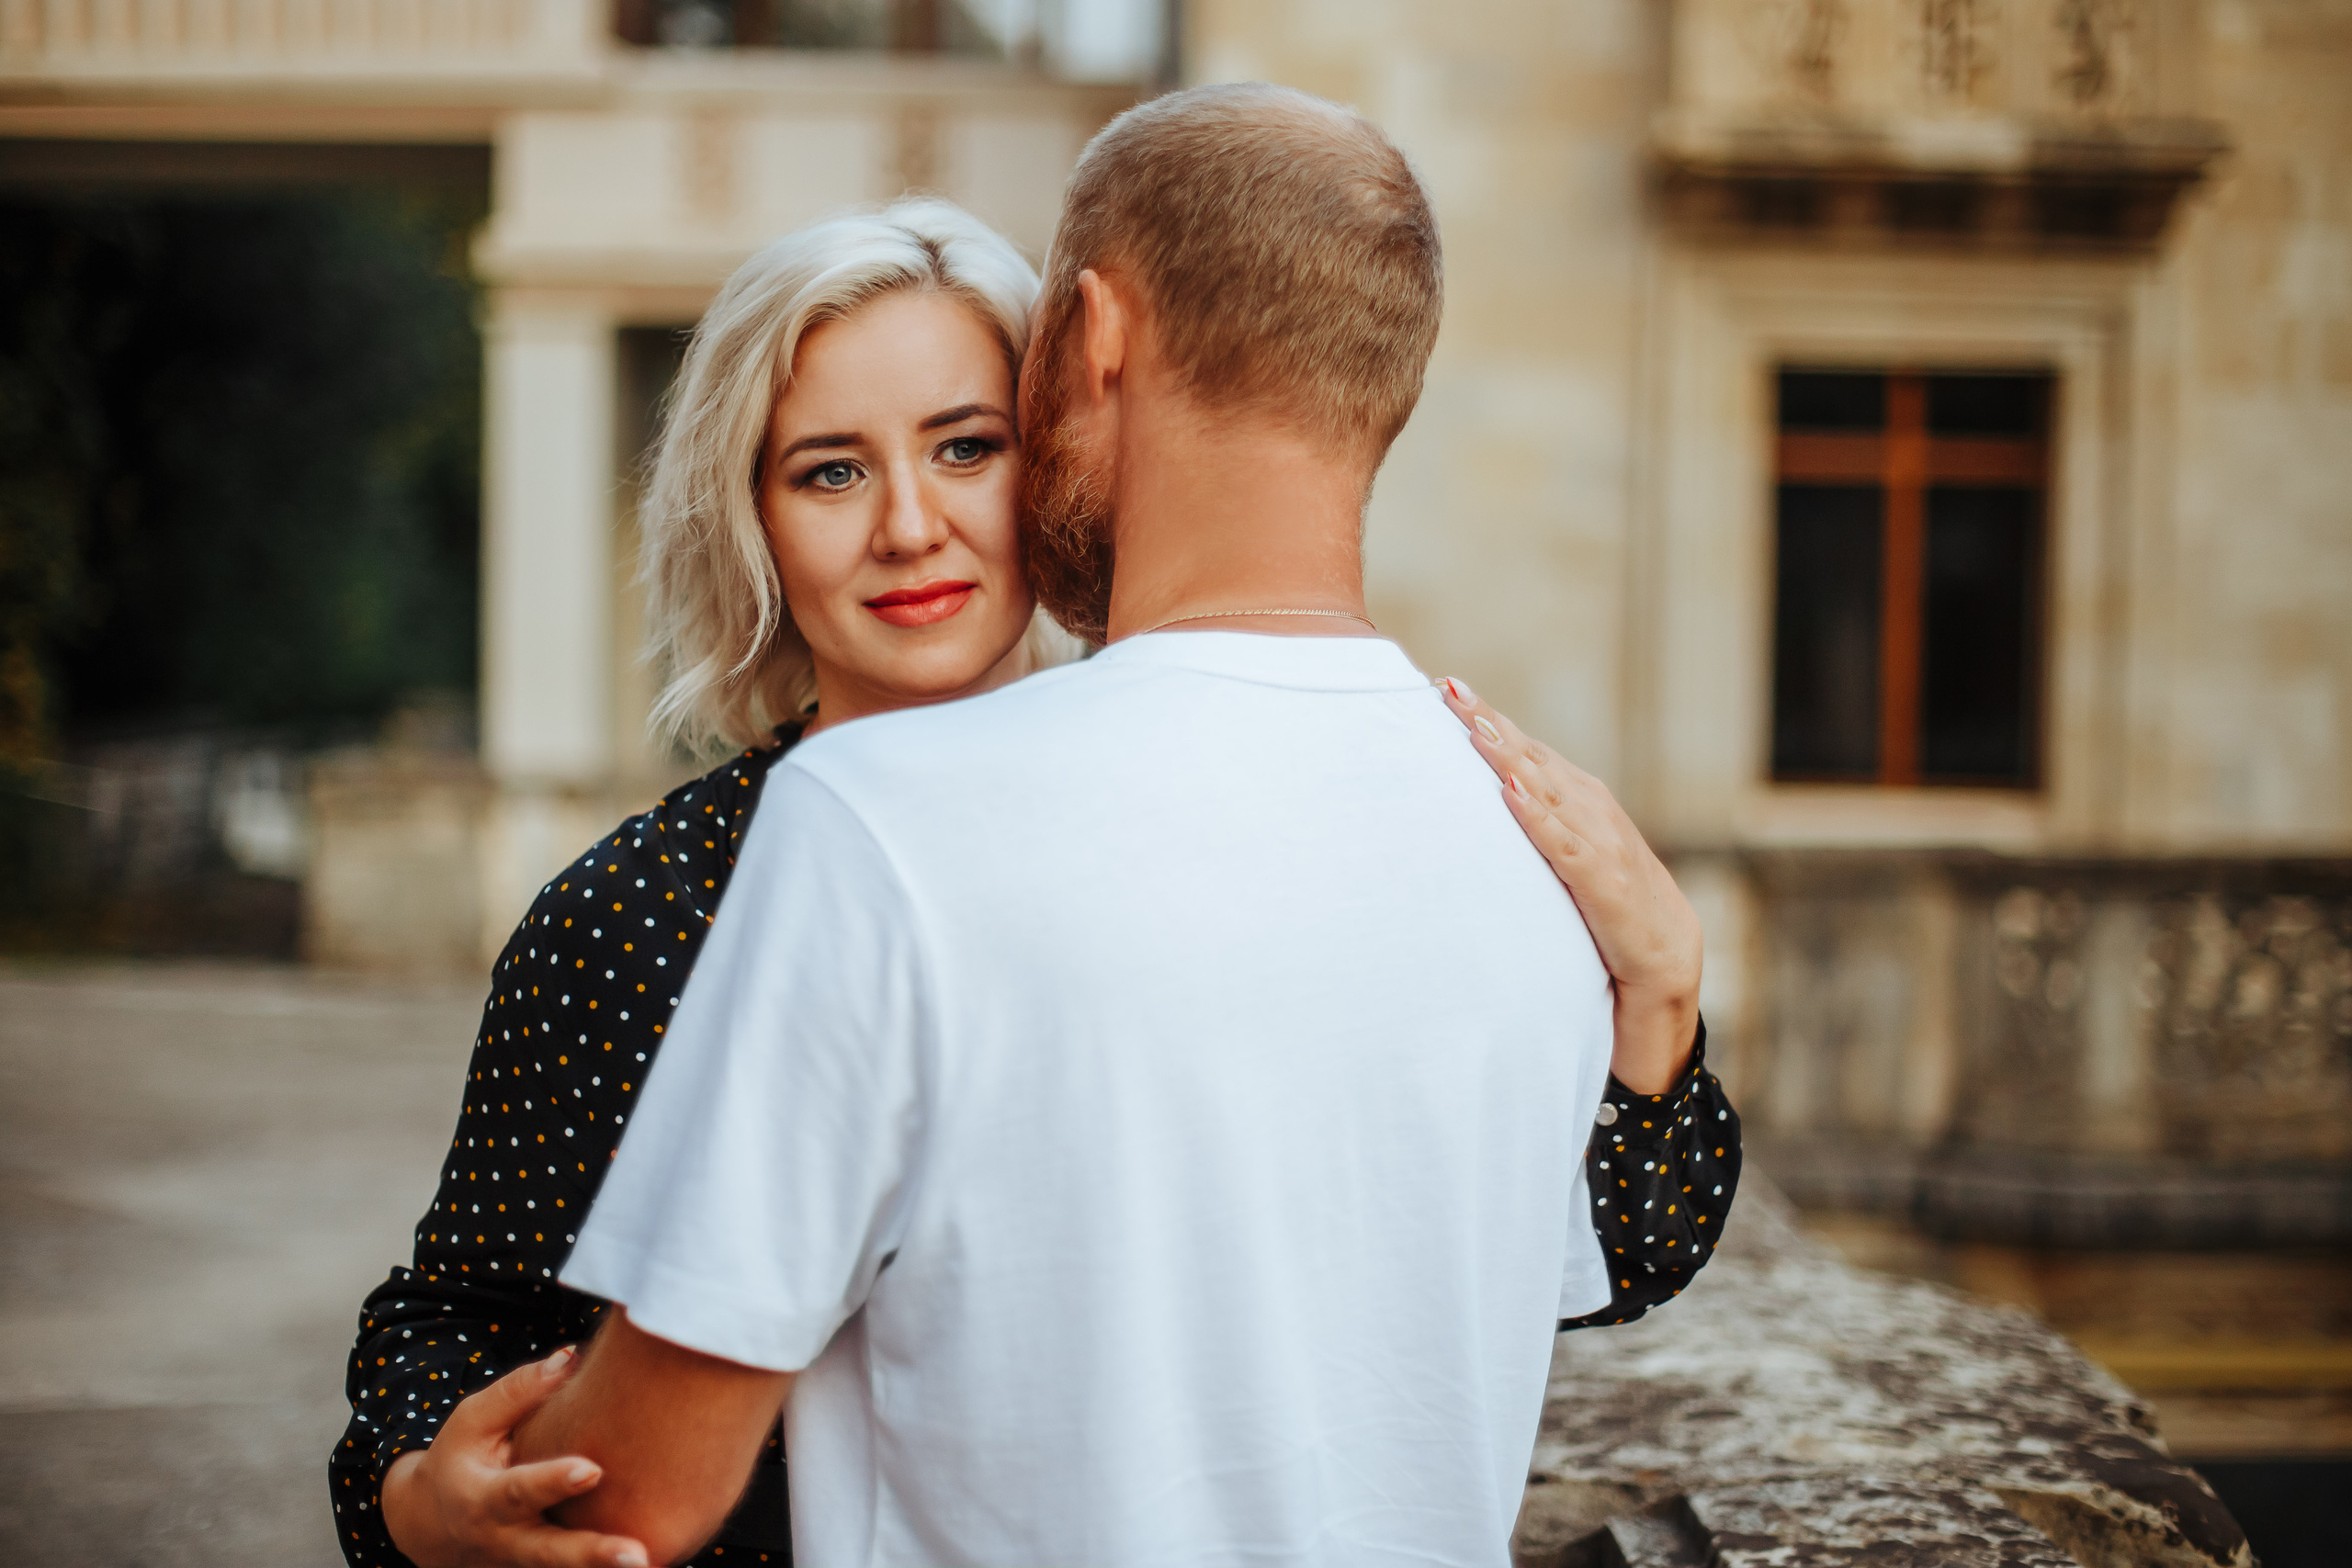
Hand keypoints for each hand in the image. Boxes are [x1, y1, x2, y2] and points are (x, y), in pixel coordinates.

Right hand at [381, 1347, 649, 1567]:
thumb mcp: (472, 1422)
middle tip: (638, 1555)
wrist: (430, 1528)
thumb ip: (517, 1392)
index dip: (553, 1482)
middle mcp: (506, 1541)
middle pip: (550, 1553)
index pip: (520, 1491)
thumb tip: (569, 1358)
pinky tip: (657, 1562)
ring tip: (650, 1564)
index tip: (593, 1469)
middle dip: (593, 1555)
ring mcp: (524, 1566)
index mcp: (483, 1501)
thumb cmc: (462, 1460)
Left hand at [1437, 676, 1701, 1094]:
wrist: (1665, 966)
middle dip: (1489, 723)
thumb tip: (1483, 807)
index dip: (1488, 720)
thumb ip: (1536, 830)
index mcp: (1581, 804)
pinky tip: (1510, 794)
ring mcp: (1601, 846)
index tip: (1445, 689)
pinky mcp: (1605, 885)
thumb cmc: (1609, 913)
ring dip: (1508, 757)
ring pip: (1547, 792)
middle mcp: (1592, 812)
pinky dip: (1537, 818)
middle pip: (1531, 760)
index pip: (1526, 753)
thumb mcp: (1568, 861)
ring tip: (1471, 725)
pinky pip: (1565, 847)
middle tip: (1447, 689)